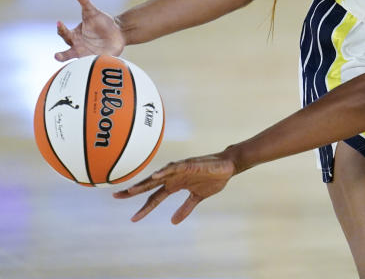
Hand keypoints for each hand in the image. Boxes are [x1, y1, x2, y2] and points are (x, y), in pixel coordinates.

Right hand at [55, 0, 124, 61]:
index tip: (59, 23)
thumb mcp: (92, 10)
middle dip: (62, 56)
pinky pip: (96, 63)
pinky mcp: (100, 60)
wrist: (118, 32)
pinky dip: (96, 63)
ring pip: (80, 62)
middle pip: (67, 52)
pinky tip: (99, 61)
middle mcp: (78, 47)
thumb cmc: (101, 22)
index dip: (61, 29)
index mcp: (74, 36)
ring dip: (78, 63)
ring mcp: (88, 55)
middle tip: (57, 56)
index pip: (64, 33)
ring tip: (78, 65)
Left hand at [113, 153, 236, 223]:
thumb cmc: (213, 178)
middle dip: (133, 191)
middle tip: (115, 196)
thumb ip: (185, 208)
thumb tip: (173, 222)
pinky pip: (174, 167)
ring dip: (145, 182)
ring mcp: (179, 169)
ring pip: (158, 176)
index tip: (133, 219)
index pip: (154, 198)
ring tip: (131, 190)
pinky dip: (165, 171)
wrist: (228, 166)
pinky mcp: (189, 164)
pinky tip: (156, 176)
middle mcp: (173, 177)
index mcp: (174, 185)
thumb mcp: (197, 197)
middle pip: (149, 185)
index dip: (144, 208)